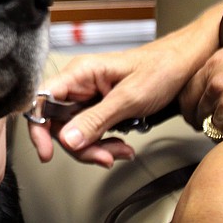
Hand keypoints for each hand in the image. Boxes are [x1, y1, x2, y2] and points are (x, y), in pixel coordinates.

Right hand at [28, 36, 197, 167]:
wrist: (183, 66)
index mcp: (80, 73)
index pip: (42, 98)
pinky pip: (90, 132)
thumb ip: (96, 119)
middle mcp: (78, 84)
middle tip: (103, 156)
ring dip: (95, 148)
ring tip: (120, 152)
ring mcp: (87, 97)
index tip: (47, 152)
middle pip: (58, 122)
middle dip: (79, 145)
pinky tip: (122, 146)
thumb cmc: (160, 69)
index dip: (39, 125)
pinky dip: (104, 145)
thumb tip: (67, 139)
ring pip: (75, 132)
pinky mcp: (98, 108)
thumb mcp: (129, 98)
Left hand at [180, 41, 222, 137]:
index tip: (192, 114)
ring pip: (212, 129)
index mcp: (214, 66)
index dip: (189, 107)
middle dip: (204, 121)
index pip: (186, 94)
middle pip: (197, 113)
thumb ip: (218, 70)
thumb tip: (205, 86)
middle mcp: (217, 85)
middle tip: (216, 123)